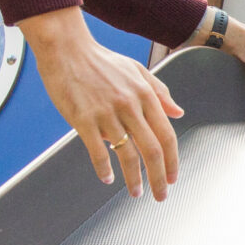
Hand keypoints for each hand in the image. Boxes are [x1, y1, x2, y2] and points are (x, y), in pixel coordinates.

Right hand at [18, 6, 182, 198]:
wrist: (66, 49)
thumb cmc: (100, 60)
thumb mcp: (137, 70)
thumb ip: (160, 91)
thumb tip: (178, 112)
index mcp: (144, 94)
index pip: (166, 135)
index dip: (172, 161)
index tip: (172, 177)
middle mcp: (130, 105)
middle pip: (152, 150)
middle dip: (159, 178)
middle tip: (160, 195)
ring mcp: (107, 113)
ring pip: (127, 155)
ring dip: (134, 179)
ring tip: (136, 192)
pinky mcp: (84, 119)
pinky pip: (98, 151)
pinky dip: (104, 169)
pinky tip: (107, 178)